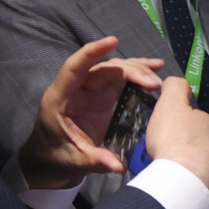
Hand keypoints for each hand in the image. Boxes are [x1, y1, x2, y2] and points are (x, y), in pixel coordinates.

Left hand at [20, 36, 165, 188]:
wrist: (49, 159)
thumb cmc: (55, 156)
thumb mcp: (75, 161)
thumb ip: (96, 160)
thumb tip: (120, 166)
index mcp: (60, 98)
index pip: (74, 68)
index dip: (91, 53)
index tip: (112, 41)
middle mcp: (75, 89)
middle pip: (102, 69)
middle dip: (129, 71)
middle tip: (154, 82)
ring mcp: (89, 90)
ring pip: (113, 71)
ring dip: (136, 69)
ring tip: (159, 71)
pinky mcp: (101, 96)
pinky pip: (119, 80)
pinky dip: (136, 75)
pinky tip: (154, 71)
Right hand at [143, 76, 208, 206]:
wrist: (182, 185)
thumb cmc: (175, 142)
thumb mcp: (170, 106)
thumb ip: (175, 88)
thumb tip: (178, 82)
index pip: (205, 125)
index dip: (188, 130)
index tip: (174, 139)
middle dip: (197, 151)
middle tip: (176, 159)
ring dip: (202, 170)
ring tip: (181, 176)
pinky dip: (203, 187)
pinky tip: (189, 188)